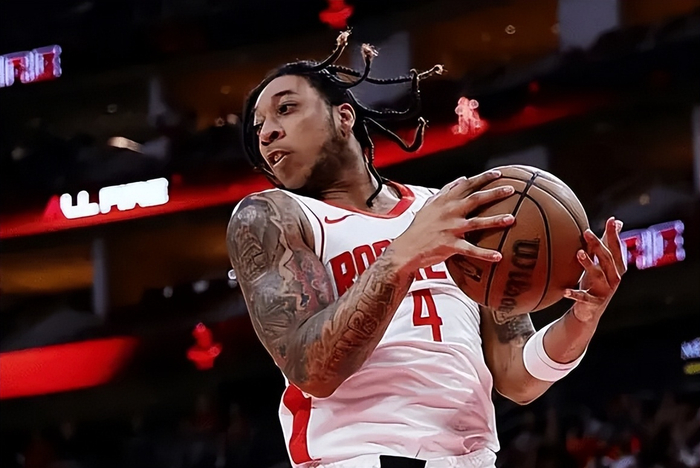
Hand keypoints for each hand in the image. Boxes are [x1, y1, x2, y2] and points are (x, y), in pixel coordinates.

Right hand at [390, 170, 515, 270]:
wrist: (406, 249)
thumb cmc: (419, 228)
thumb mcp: (429, 205)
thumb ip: (445, 191)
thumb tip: (462, 179)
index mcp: (444, 201)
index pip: (466, 185)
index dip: (483, 178)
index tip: (498, 173)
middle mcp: (449, 212)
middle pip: (475, 199)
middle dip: (494, 193)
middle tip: (511, 189)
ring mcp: (450, 229)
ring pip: (476, 222)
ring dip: (495, 220)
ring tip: (511, 219)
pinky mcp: (450, 245)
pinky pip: (470, 249)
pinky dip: (484, 253)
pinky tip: (498, 256)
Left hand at [564, 217, 626, 321]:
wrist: (589, 311)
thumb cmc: (596, 281)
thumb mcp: (603, 262)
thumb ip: (608, 243)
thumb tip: (617, 221)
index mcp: (616, 267)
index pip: (616, 248)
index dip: (614, 235)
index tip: (612, 220)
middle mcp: (614, 278)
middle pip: (607, 259)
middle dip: (598, 245)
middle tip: (586, 232)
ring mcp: (604, 291)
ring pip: (598, 275)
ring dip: (588, 264)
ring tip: (579, 253)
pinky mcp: (593, 303)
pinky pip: (584, 298)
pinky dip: (575, 294)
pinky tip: (565, 291)